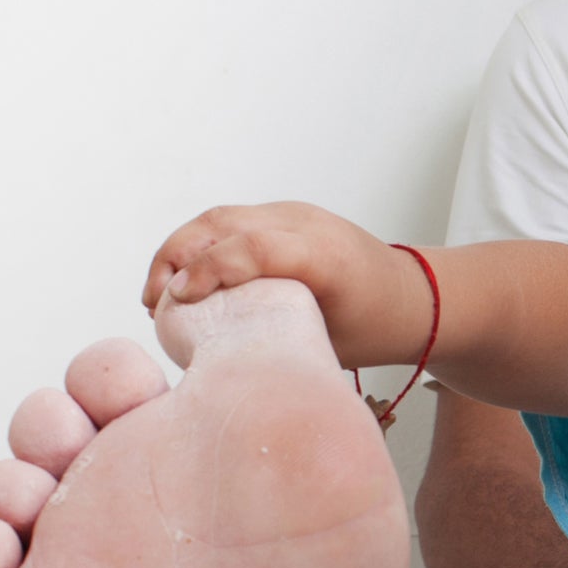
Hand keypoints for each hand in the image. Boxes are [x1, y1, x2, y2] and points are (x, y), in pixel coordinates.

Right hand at [140, 202, 427, 365]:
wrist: (414, 296)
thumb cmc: (377, 327)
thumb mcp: (333, 342)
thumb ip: (278, 337)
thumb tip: (216, 353)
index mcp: (323, 255)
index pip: (252, 247)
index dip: (209, 270)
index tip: (177, 301)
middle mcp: (304, 223)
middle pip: (224, 223)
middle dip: (177, 258)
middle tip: (153, 303)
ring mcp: (291, 214)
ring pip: (219, 218)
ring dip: (179, 250)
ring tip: (157, 295)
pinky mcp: (280, 217)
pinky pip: (230, 222)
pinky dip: (198, 247)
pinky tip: (181, 281)